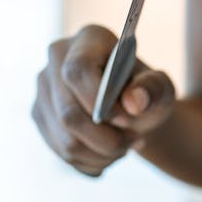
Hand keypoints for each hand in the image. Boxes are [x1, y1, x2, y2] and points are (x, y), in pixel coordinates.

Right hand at [32, 24, 175, 176]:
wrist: (133, 108)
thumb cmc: (147, 93)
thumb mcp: (161, 89)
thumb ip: (153, 90)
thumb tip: (133, 103)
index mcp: (88, 40)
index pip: (77, 72)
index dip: (100, 103)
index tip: (128, 120)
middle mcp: (56, 59)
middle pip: (68, 114)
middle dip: (107, 140)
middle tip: (135, 142)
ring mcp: (43, 89)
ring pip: (66, 141)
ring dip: (103, 155)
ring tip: (124, 147)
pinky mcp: (40, 115)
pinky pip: (63, 152)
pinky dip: (92, 161)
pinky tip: (109, 153)